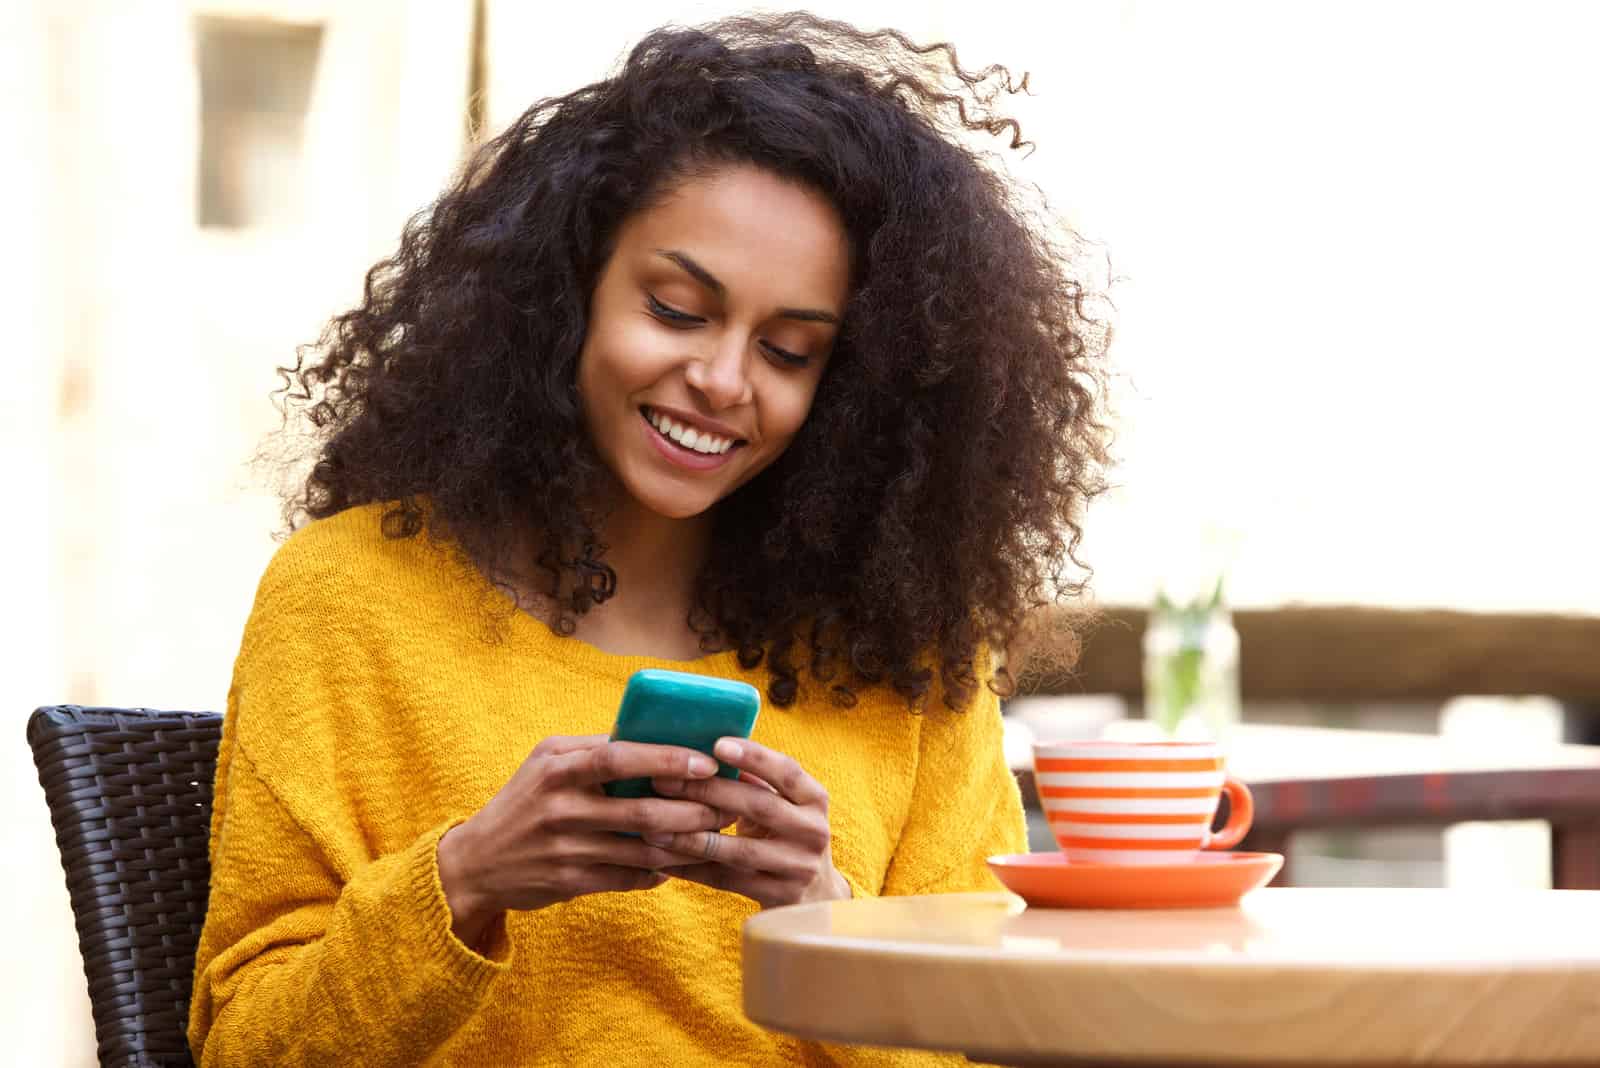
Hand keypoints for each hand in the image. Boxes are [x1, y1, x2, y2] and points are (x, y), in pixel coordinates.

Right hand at [437, 735, 732, 947]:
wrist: (475, 863)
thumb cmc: (523, 802)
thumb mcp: (546, 762)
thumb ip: (593, 749)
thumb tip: (652, 735)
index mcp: (558, 768)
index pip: (621, 758)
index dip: (667, 761)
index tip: (706, 764)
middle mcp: (561, 807)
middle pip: (641, 811)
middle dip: (693, 811)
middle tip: (728, 807)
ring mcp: (566, 848)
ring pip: (642, 850)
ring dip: (685, 845)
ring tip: (715, 837)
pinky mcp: (570, 883)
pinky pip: (628, 878)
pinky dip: (658, 872)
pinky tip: (678, 864)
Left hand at [644, 738, 850, 908]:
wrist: (816, 895)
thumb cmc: (786, 834)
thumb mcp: (785, 804)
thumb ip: (756, 781)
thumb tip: (703, 749)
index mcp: (815, 799)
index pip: (787, 771)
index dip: (754, 757)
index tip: (717, 744)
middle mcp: (813, 831)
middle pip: (758, 806)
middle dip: (707, 792)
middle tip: (663, 781)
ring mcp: (799, 867)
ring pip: (738, 850)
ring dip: (692, 838)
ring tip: (653, 827)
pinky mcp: (779, 897)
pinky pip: (726, 880)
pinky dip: (692, 869)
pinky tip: (662, 859)